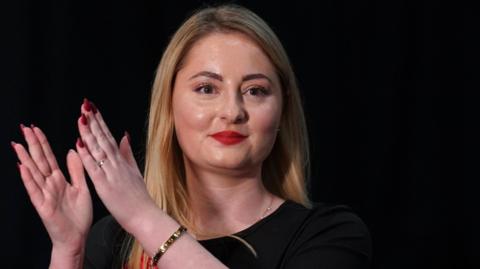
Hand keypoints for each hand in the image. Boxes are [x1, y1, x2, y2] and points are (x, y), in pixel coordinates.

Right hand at [12, 125, 92, 253]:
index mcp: (59, 179)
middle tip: (24, 128)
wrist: (77, 236)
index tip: (36, 128)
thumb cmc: (78, 215)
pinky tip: (22, 168)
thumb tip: (72, 150)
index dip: (42, 143)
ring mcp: (45, 195)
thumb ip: (76, 170)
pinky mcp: (43, 206)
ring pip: (34, 173)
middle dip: (32, 144)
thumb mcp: (82, 187)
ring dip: (25, 158)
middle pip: (39, 161)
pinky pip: (34, 191)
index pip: (49, 157)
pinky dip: (28, 179)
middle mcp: (50, 185)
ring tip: (17, 144)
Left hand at [76, 99, 156, 233]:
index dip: (100, 122)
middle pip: (103, 138)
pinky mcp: (105, 185)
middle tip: (85, 104)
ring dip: (88, 132)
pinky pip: (93, 167)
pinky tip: (79, 143)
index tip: (92, 108)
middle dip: (93, 120)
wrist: (145, 215)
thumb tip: (124, 135)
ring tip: (81, 117)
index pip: (108, 137)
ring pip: (98, 149)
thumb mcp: (135, 171)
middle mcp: (116, 163)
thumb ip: (128, 153)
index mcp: (122, 161)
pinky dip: (86, 155)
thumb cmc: (139, 198)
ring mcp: (111, 173)